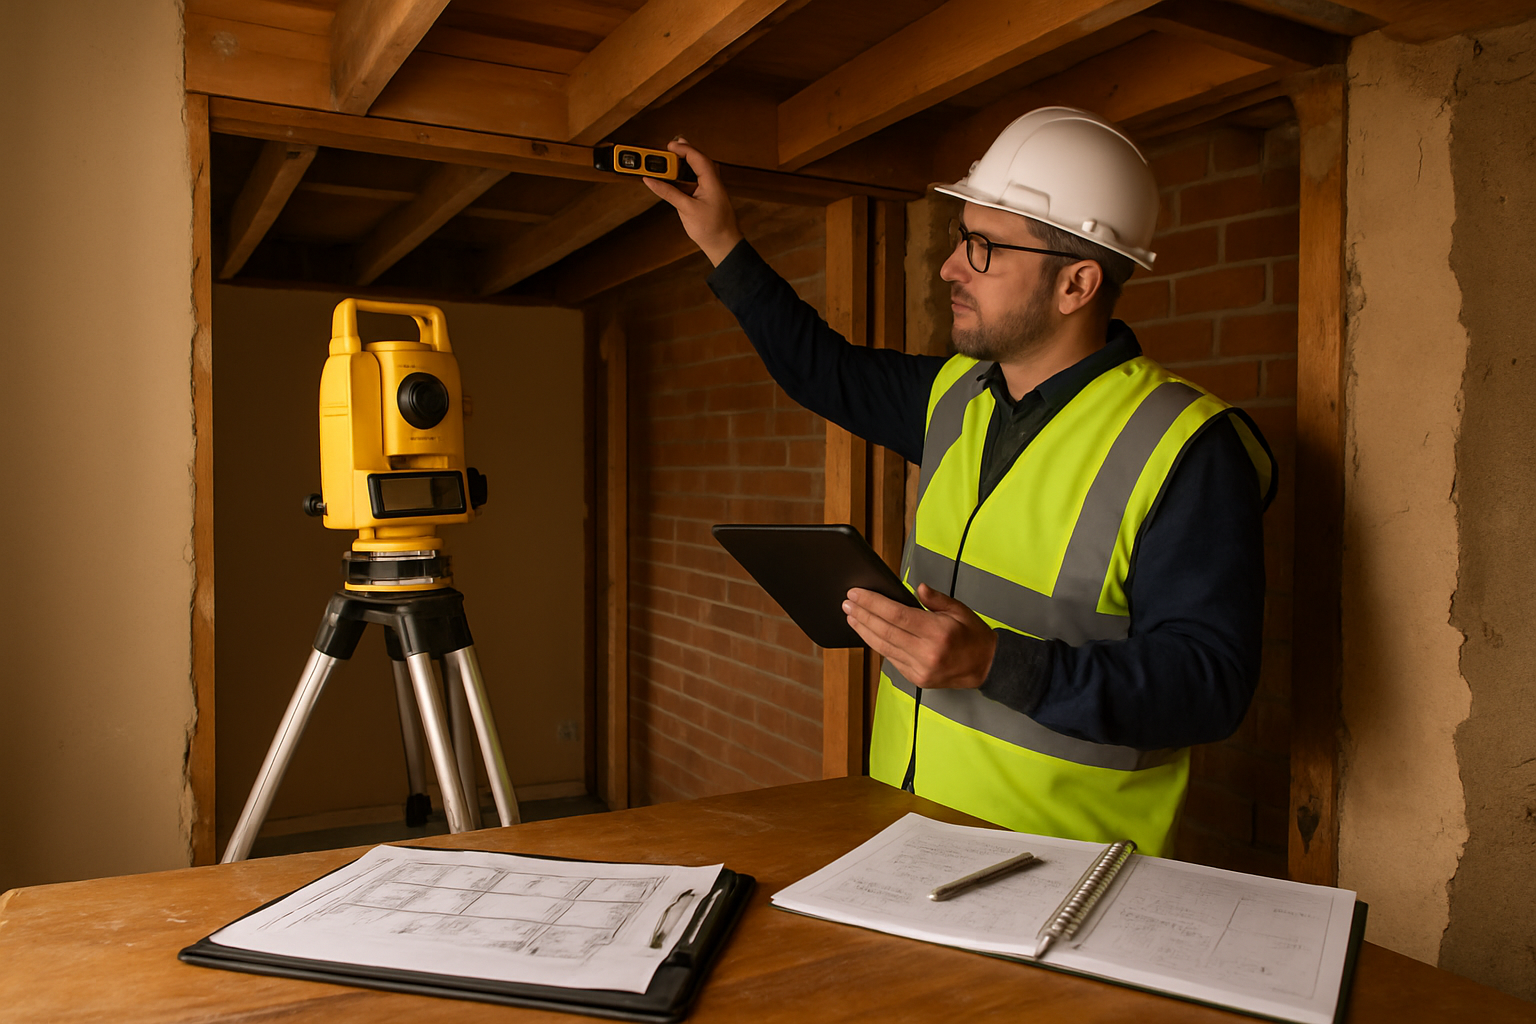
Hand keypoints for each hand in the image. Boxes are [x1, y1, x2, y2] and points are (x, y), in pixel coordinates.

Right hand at [644, 138, 742, 265]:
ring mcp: (707, 188)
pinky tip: (670, 177)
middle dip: (681, 152)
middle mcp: (711, 181)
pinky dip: (680, 177)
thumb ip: (668, 192)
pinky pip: (691, 181)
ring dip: (679, 164)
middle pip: (695, 159)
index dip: (682, 148)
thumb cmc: (713, 228)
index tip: (667, 146)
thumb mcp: (687, 209)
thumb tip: (651, 181)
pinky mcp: (703, 196)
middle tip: (664, 149)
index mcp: (712, 181)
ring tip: (664, 160)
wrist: (723, 244)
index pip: (697, 157)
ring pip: (693, 169)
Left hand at [843, 583, 997, 689]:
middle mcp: (926, 652)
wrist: (987, 666)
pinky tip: (867, 633)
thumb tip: (917, 588)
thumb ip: (936, 598)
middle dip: (862, 615)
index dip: (872, 603)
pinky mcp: (917, 678)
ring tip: (851, 616)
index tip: (857, 594)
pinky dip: (877, 644)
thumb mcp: (959, 609)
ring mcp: (920, 668)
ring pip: (883, 647)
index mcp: (937, 632)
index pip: (896, 615)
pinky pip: (891, 659)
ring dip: (864, 630)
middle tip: (847, 603)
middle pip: (885, 631)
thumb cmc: (973, 636)